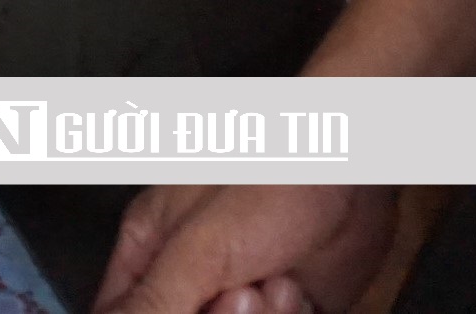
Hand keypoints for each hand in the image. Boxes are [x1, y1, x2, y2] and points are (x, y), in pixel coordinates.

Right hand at [96, 185, 395, 313]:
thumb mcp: (199, 248)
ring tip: (278, 287)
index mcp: (150, 251)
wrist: (354, 175)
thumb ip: (155, 296)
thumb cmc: (269, 182)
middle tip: (239, 296)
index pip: (121, 310)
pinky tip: (299, 294)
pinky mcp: (287, 309)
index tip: (181, 313)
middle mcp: (192, 278)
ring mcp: (241, 295)